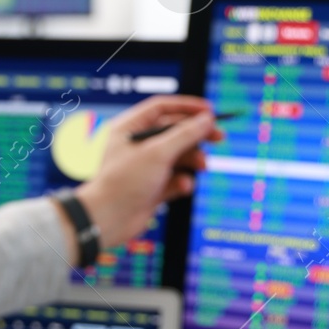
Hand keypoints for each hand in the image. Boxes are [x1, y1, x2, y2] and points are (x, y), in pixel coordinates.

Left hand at [69, 96, 222, 252]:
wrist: (108, 221)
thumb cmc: (125, 182)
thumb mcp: (158, 153)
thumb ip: (185, 134)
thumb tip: (207, 119)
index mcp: (130, 129)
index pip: (161, 108)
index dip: (187, 107)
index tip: (210, 111)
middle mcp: (137, 146)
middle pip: (174, 132)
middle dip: (196, 135)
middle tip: (220, 137)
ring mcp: (145, 168)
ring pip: (178, 157)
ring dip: (193, 159)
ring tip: (201, 166)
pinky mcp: (153, 188)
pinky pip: (175, 179)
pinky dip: (183, 181)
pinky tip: (183, 187)